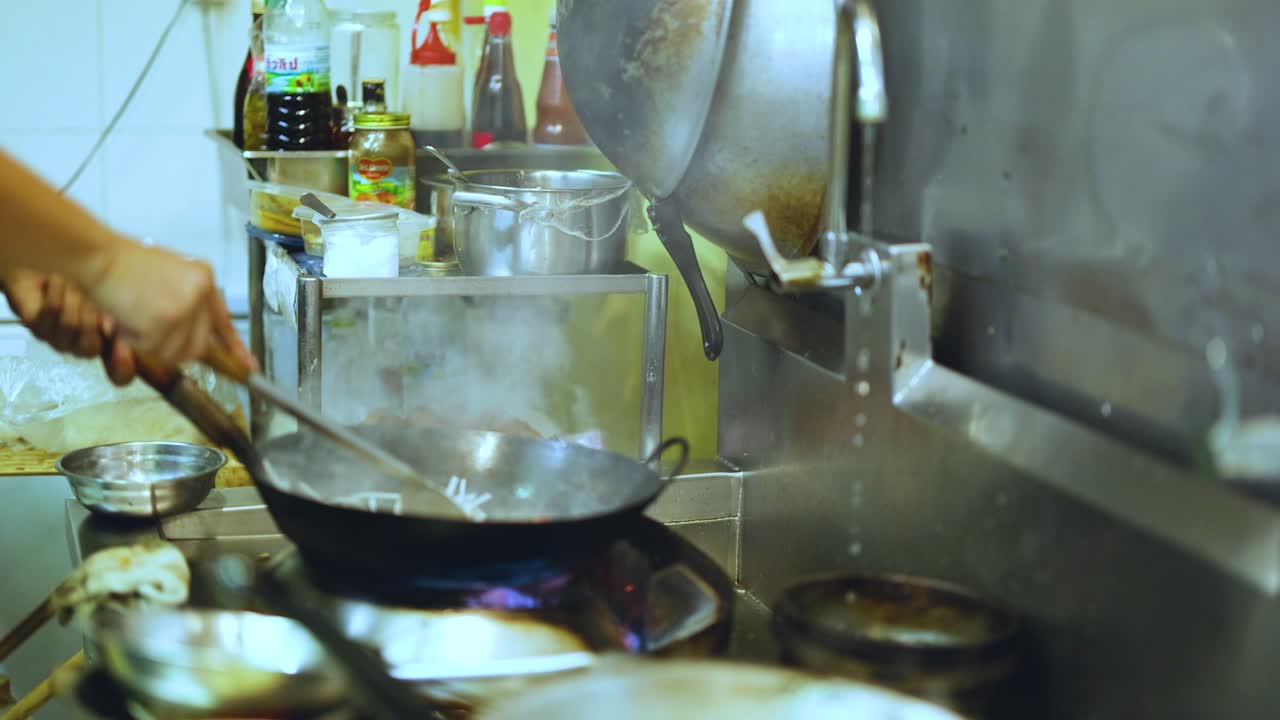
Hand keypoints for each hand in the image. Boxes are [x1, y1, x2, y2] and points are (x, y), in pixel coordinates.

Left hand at [0, 269, 137, 384]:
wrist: (45, 274)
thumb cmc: (78, 290)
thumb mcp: (102, 303)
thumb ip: (110, 319)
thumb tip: (108, 330)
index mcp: (101, 345)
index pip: (119, 373)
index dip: (123, 368)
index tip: (126, 350)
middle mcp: (78, 348)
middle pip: (90, 348)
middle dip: (91, 318)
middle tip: (86, 298)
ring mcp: (54, 339)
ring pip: (71, 325)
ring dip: (72, 299)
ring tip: (68, 286)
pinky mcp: (34, 325)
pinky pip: (51, 311)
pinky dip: (56, 292)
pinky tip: (55, 282)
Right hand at [80, 240, 255, 371]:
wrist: (99, 256)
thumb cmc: (124, 266)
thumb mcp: (169, 275)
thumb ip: (186, 300)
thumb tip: (195, 333)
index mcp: (203, 278)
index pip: (223, 320)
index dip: (235, 346)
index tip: (249, 365)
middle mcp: (199, 293)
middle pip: (198, 346)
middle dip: (175, 348)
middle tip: (151, 333)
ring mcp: (184, 308)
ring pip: (175, 352)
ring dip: (151, 344)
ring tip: (135, 318)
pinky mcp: (165, 320)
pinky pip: (152, 348)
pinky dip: (134, 341)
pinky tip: (126, 319)